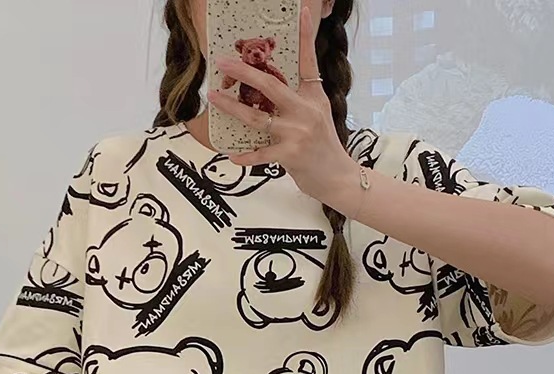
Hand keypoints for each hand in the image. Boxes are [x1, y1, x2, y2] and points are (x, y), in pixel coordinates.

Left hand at [207, 5, 358, 205]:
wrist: (338, 177)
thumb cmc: (324, 147)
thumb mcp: (319, 114)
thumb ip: (299, 99)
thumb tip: (271, 87)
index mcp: (314, 96)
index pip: (308, 61)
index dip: (305, 36)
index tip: (299, 11)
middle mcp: (305, 110)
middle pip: (271, 85)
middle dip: (244, 72)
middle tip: (223, 62)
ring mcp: (297, 133)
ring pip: (257, 117)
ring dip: (232, 107)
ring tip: (214, 98)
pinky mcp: (290, 155)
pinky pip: (260, 154)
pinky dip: (244, 156)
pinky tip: (231, 155)